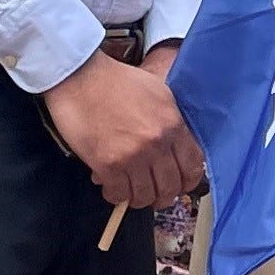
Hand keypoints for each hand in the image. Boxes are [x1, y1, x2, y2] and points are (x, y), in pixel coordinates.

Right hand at [43, 50, 205, 208]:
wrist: (81, 77)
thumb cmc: (116, 81)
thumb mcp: (158, 94)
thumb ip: (171, 123)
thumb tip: (176, 148)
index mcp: (173, 125)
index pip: (193, 166)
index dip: (187, 181)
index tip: (180, 184)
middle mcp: (157, 144)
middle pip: (170, 187)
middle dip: (162, 195)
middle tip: (153, 193)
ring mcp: (133, 156)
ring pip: (145, 196)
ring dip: (137, 198)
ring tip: (130, 190)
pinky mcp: (108, 165)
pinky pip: (118, 194)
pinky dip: (115, 195)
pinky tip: (110, 186)